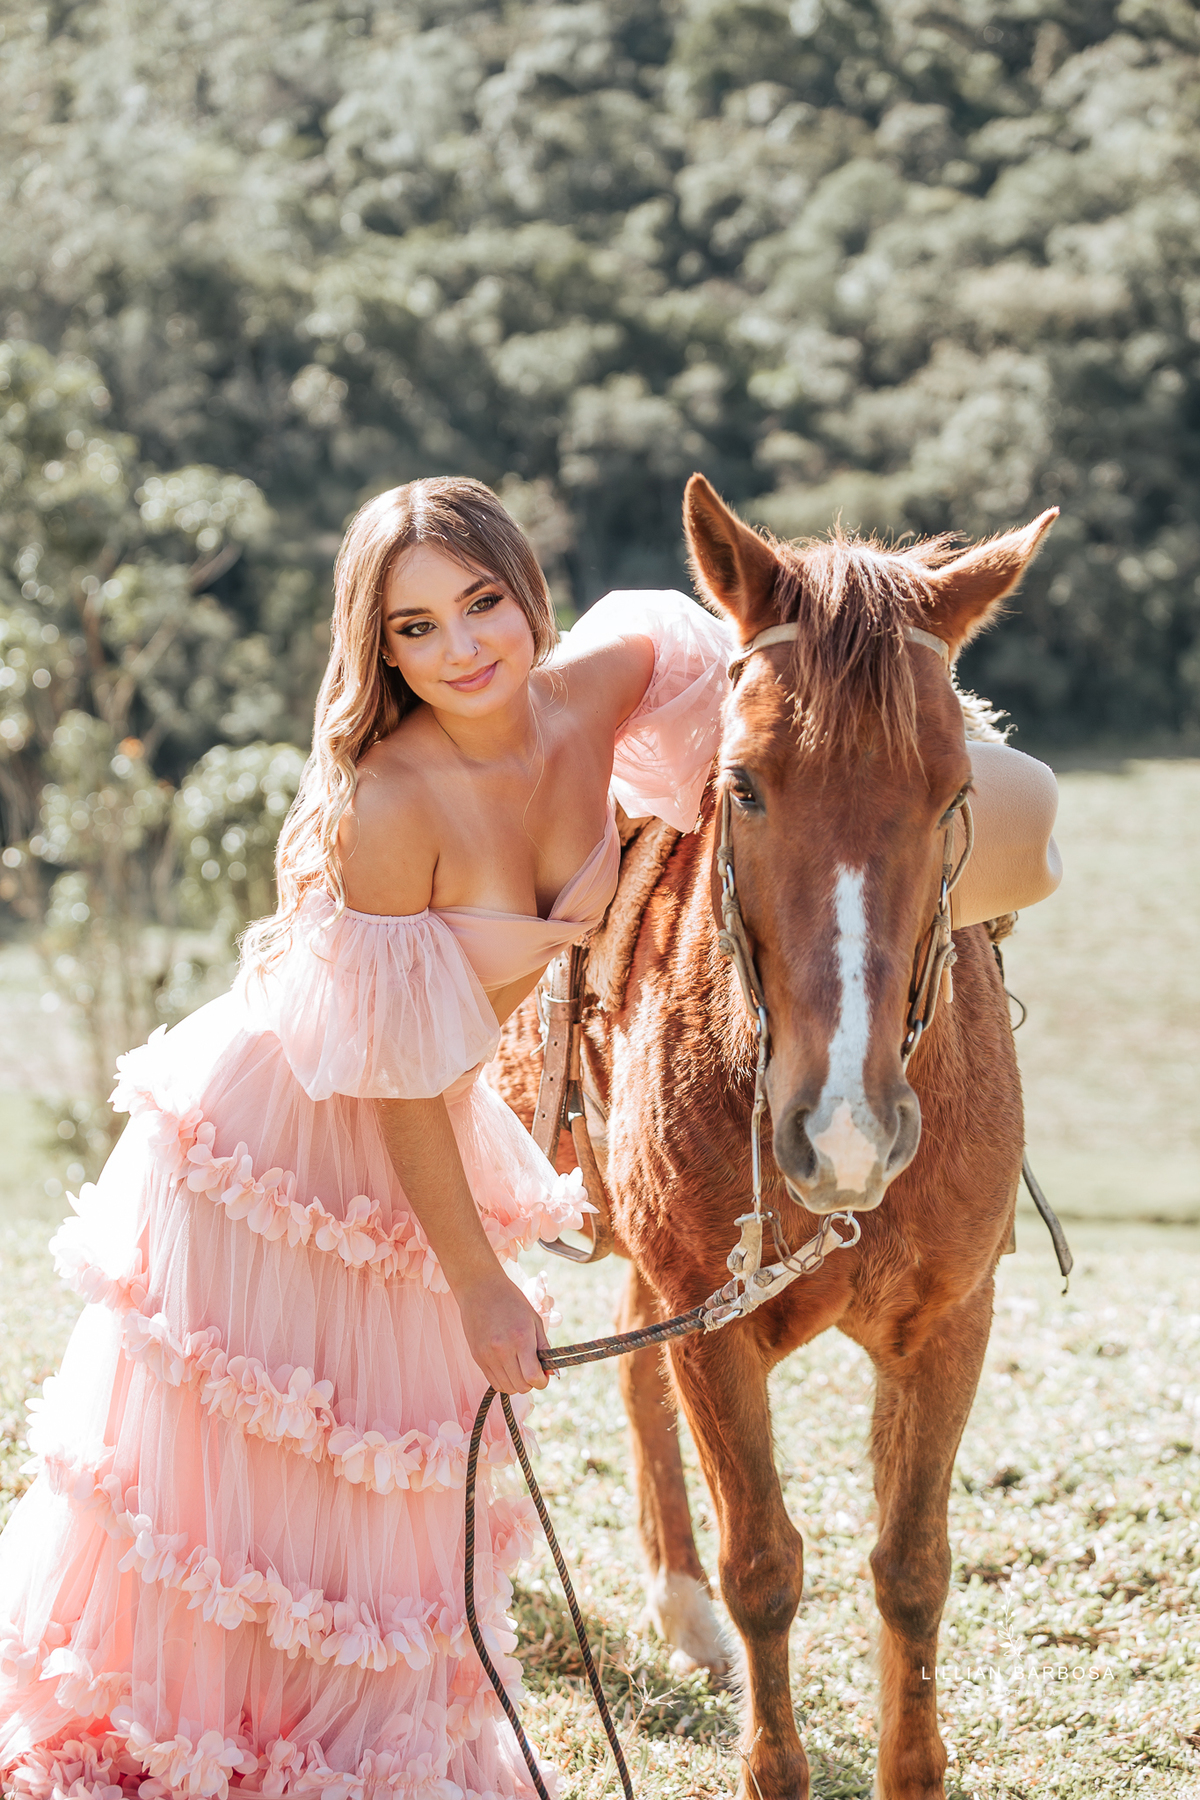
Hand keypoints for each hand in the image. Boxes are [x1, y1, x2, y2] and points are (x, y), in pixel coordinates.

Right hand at [455, 1271, 550, 1394]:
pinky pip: (494, 1382)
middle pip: (521, 1387)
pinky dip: (504, 1380)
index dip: (542, 1381)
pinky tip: (507, 1366)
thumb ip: (544, 1348)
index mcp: (521, 1339)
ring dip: (517, 1383)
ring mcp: (487, 1356)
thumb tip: (553, 1374)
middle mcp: (502, 1350)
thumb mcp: (534, 1320)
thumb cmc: (511, 1301)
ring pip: (507, 1388)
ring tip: (519, 1366)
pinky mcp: (477, 1358)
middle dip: (531, 1382)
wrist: (480, 1288)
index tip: (544, 1374)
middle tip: (532, 1368)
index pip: (533, 1377)